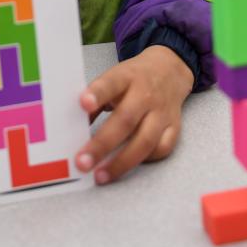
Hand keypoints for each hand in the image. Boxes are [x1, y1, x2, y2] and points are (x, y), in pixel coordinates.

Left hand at [74, 45, 193, 184]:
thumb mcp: (112, 79)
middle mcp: (146, 94)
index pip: (111, 84)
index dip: (97, 94)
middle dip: (102, 144)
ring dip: (121, 162)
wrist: (168, 70)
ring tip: (100, 176)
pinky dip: (144, 160)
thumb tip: (72, 127)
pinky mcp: (174, 127)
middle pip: (126, 120)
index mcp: (126, 77)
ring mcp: (162, 112)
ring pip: (145, 141)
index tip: (82, 104)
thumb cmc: (133, 79)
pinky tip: (127, 166)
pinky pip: (162, 148)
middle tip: (82, 162)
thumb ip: (95, 101)